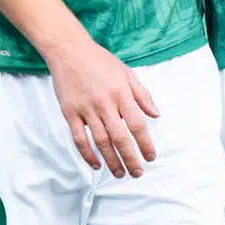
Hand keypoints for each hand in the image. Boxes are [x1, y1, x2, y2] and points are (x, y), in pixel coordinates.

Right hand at [46, 36, 158, 178]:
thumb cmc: (100, 60)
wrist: (69, 50)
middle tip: (137, 173)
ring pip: (100, 142)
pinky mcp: (70, 113)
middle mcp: (104, 103)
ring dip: (111, 161)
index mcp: (121, 93)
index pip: (137, 125)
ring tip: (119, 174)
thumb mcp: (126, 72)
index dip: (145, 144)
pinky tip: (96, 165)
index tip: (150, 157)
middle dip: (130, 159)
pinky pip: (79, 139)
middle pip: (120, 138)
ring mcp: (86, 109)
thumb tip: (155, 114)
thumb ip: (142, 95)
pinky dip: (87, 154)